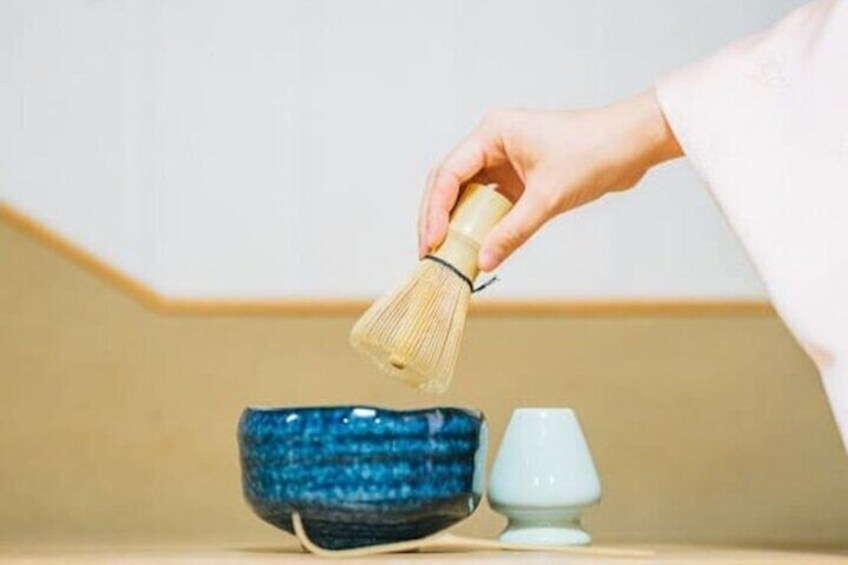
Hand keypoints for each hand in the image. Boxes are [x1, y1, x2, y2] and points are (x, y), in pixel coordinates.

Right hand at [418, 90, 681, 270]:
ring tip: (445, 252)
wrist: (632, 145)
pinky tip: (473, 245)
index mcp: (492, 133)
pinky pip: (489, 201)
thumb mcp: (548, 198)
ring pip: (466, 192)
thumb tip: (484, 262)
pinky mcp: (518, 175)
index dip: (435, 210)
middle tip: (429, 252)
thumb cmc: (594, 154)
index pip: (449, 173)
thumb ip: (513, 231)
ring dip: (455, 221)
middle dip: (436, 217)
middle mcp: (492, 142)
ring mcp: (504, 158)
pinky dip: (480, 223)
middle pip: (449, 182)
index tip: (432, 241)